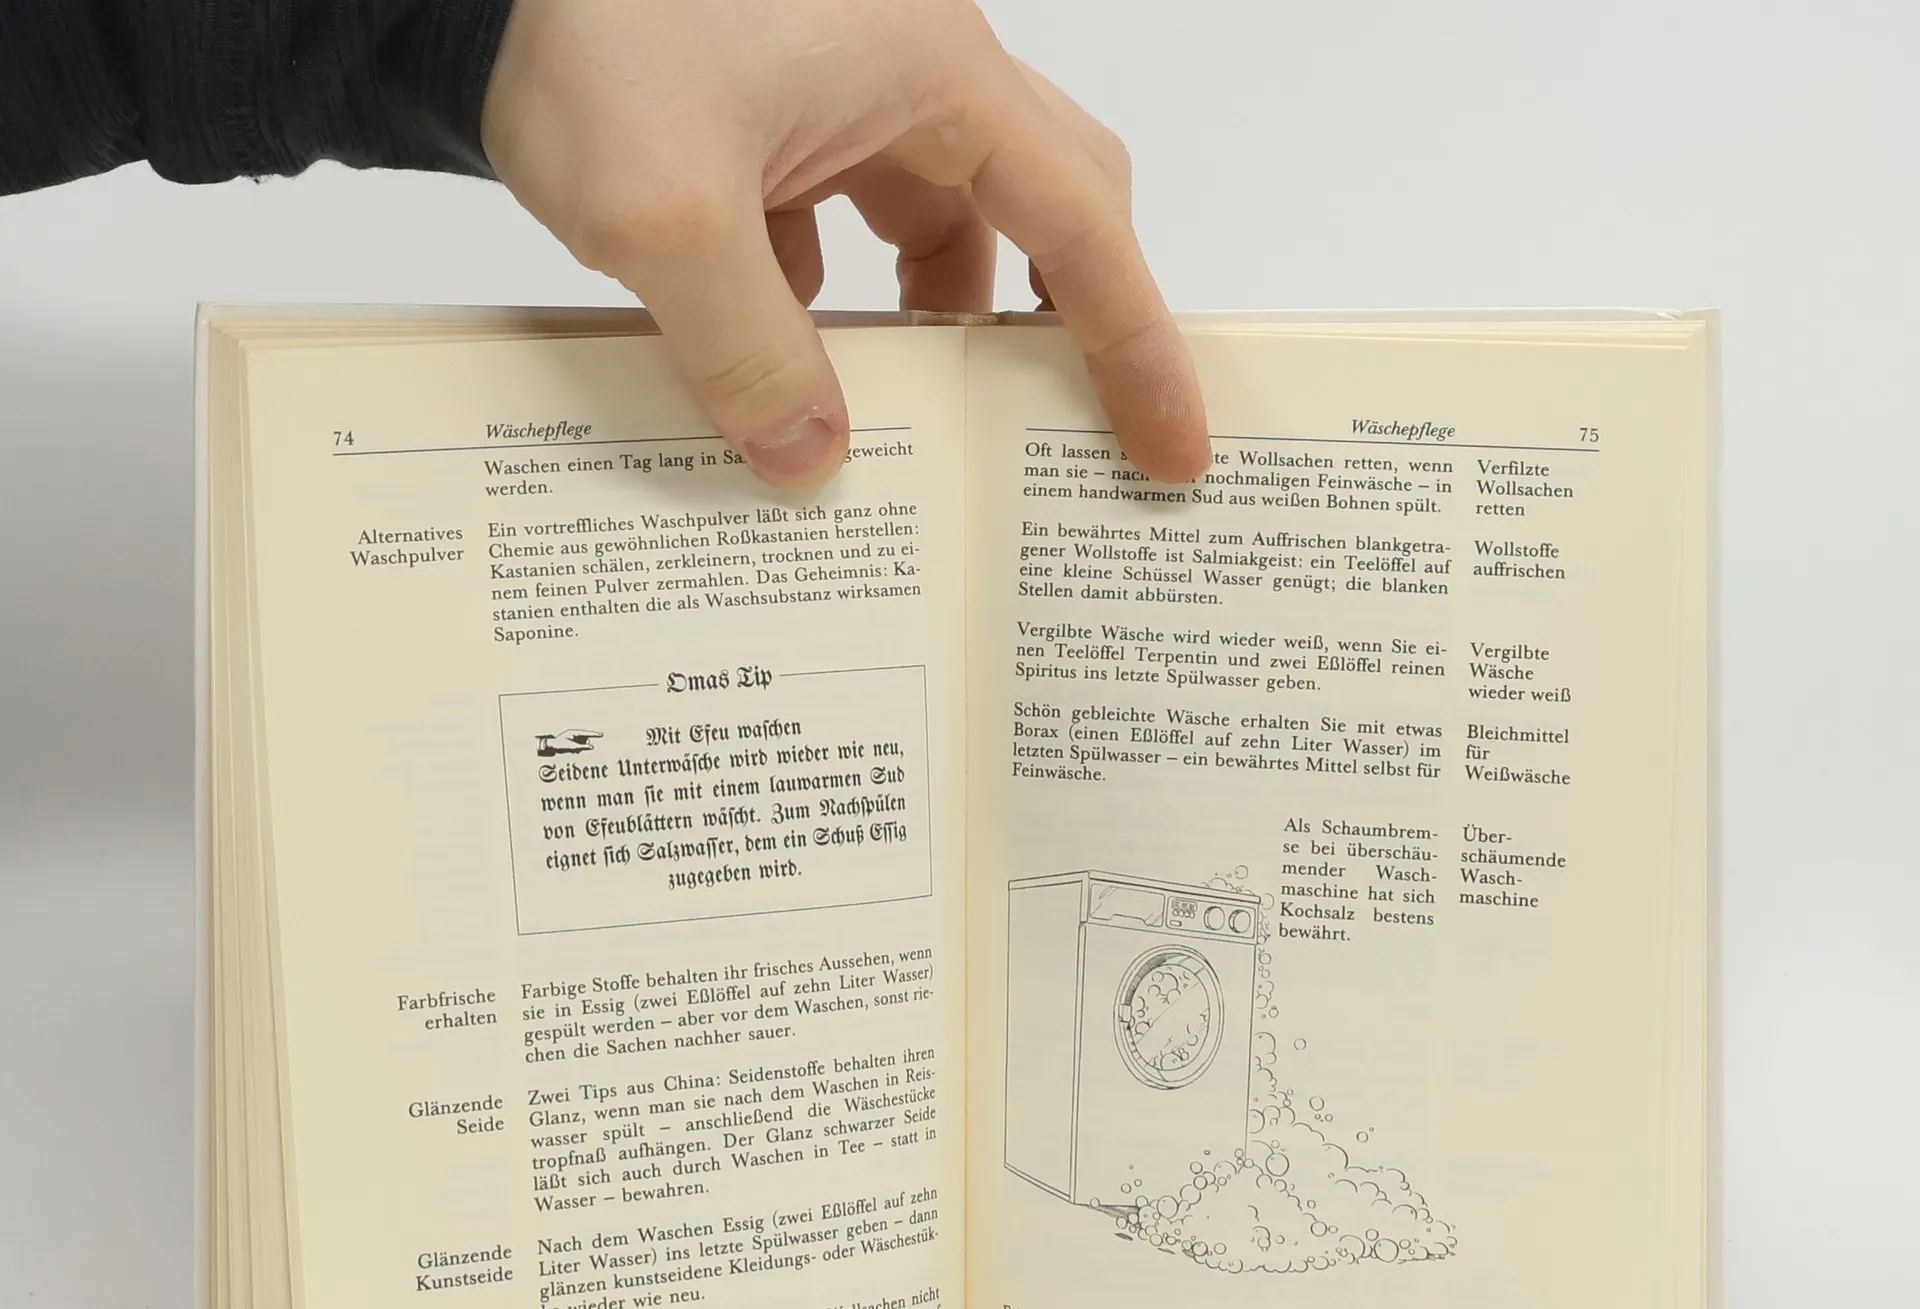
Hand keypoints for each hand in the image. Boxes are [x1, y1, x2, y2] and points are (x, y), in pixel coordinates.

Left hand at [480, 0, 1208, 486]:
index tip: (1172, 446)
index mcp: (932, 71)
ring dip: (932, 325)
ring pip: (939, 222)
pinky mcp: (785, 108)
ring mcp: (848, 84)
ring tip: (913, 427)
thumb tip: (813, 468)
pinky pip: (851, 216)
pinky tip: (793, 356)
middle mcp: (913, 70)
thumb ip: (750, 353)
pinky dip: (838, 297)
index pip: (1080, 223)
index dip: (1137, 344)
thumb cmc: (579, 26)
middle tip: (1064, 434)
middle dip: (1062, 323)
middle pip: (1043, 206)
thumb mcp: (665, 214)